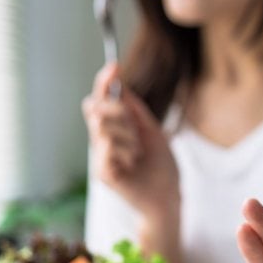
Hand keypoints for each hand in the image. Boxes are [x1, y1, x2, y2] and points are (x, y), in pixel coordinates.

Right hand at [82, 63, 179, 219]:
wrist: (168, 197)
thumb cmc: (162, 168)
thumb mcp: (152, 131)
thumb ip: (135, 111)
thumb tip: (121, 85)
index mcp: (115, 129)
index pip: (101, 100)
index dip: (104, 82)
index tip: (114, 66)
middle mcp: (102, 141)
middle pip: (95, 107)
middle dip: (118, 111)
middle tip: (136, 129)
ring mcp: (100, 157)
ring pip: (103, 126)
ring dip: (128, 136)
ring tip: (138, 154)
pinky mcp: (101, 172)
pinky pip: (107, 146)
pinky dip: (125, 151)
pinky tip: (132, 165)